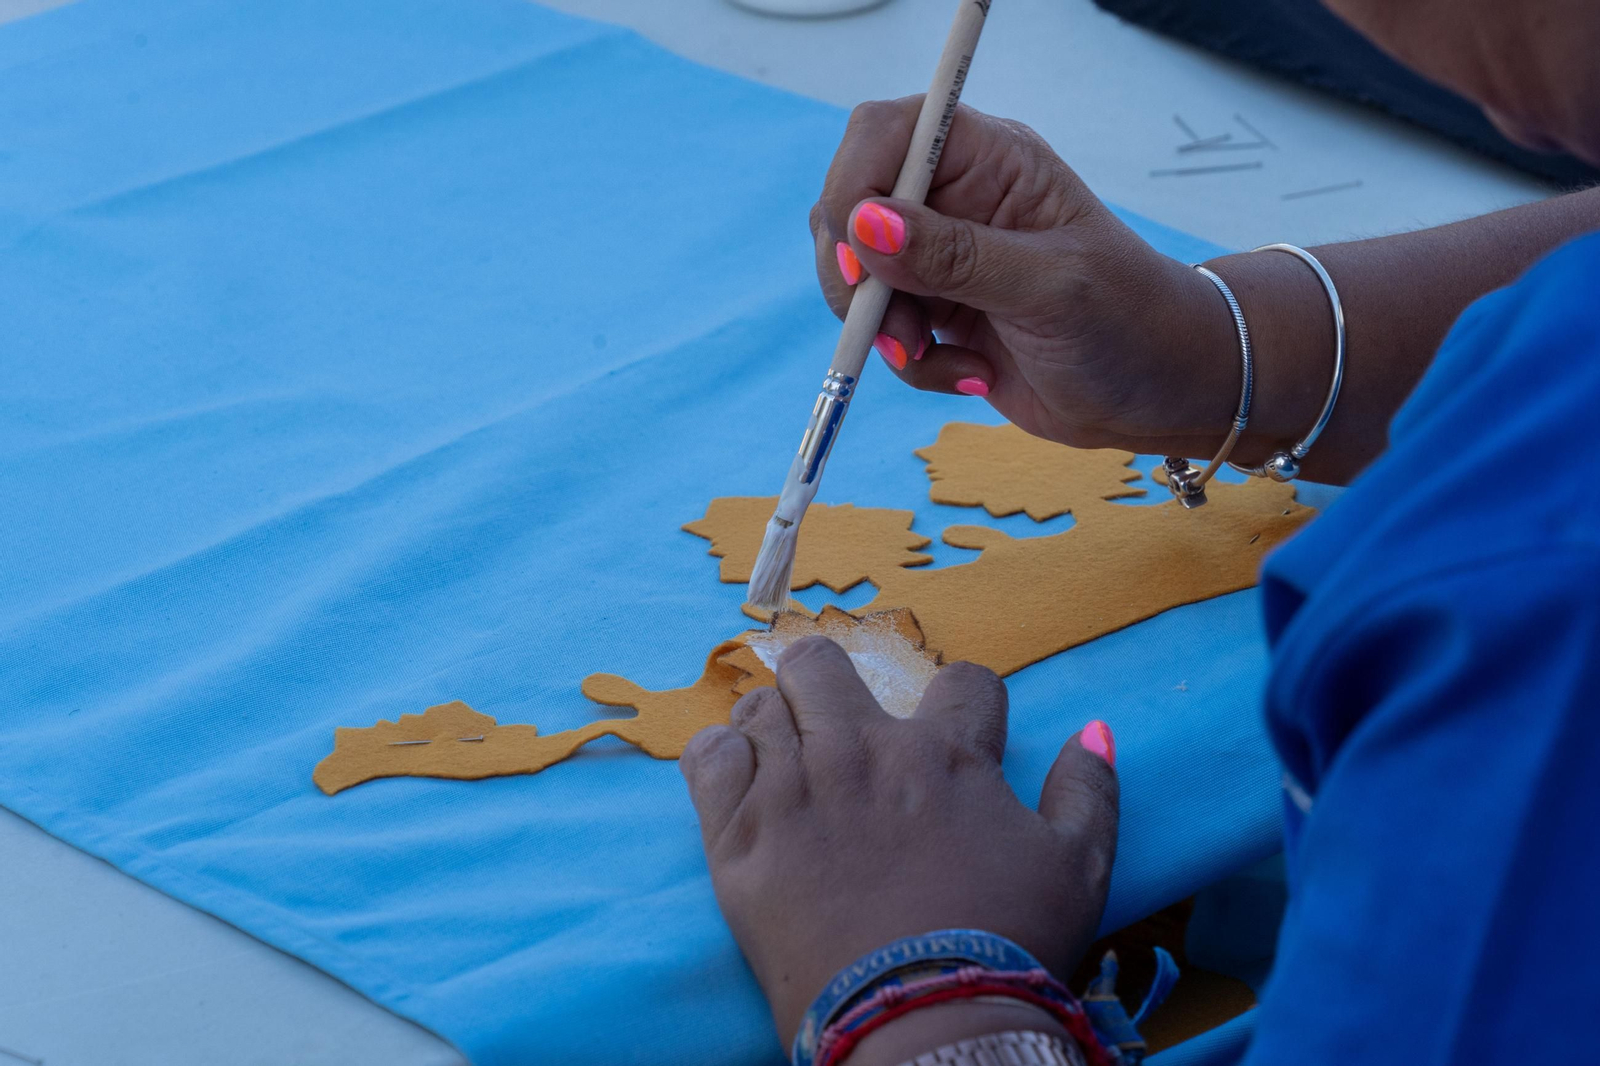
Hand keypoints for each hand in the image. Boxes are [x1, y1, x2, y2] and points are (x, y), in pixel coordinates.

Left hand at [679, 636, 1118, 1056]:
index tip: (952, 735)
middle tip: (834, 725)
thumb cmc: (1008, 947)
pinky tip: (739, 782)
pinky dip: (721, 758)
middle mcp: (863, 752)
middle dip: (830, 681)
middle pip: (823, 664)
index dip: (963, 702)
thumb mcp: (1080, 870)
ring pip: (763, 705)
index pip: (959, 680)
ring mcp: (793, 788)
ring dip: (775, 724)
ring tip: (786, 763)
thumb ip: (1089, 791)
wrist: (922, 1023)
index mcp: (947, 754)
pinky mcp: (737, 835)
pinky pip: (708, 756)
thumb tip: (1093, 729)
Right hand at [813, 97, 1235, 455]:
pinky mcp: (937, 312)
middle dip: (857, 275)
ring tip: (942, 361)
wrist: (1159, 394)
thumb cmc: (1130, 322)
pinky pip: (883, 331)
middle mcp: (957, 199)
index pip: (885, 135)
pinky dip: (912, 363)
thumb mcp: (1050, 288)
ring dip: (884, 329)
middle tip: (894, 327)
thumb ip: (956, 257)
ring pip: (857, 277)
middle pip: (851, 207)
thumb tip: (865, 225)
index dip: (855, 185)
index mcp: (991, 160)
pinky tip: (971, 373)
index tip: (859, 253)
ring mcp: (942, 258)